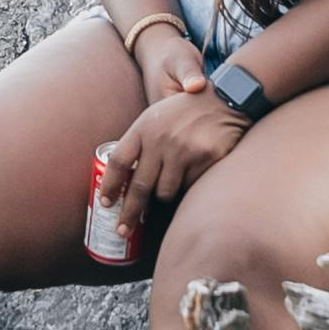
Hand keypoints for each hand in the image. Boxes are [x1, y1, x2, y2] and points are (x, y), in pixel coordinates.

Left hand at [102, 71, 249, 221]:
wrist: (223, 99)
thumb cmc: (184, 112)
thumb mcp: (155, 118)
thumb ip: (140, 144)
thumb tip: (123, 180)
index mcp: (144, 127)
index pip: (119, 162)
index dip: (109, 185)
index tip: (105, 203)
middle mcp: (161, 139)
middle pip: (139, 186)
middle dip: (129, 213)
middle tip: (122, 231)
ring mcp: (184, 150)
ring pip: (165, 192)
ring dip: (164, 193)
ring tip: (172, 178)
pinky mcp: (206, 159)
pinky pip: (190, 187)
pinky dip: (188, 184)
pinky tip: (194, 168)